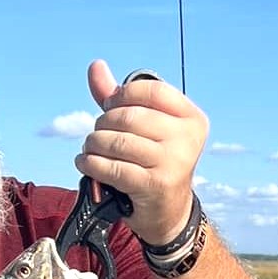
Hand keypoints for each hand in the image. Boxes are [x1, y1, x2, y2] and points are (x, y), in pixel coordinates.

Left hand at [75, 60, 207, 246]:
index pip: (151, 91)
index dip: (122, 95)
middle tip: (97, 135)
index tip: (110, 107)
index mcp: (191, 118)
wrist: (169, 212)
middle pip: (129, 116)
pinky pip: (112, 167)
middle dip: (103, 124)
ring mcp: (174, 162)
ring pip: (117, 142)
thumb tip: (96, 66)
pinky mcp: (155, 185)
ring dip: (93, 145)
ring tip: (90, 150)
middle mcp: (187, 139)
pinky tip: (86, 163)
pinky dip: (91, 164)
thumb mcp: (145, 128)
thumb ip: (120, 98)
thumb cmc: (153, 162)